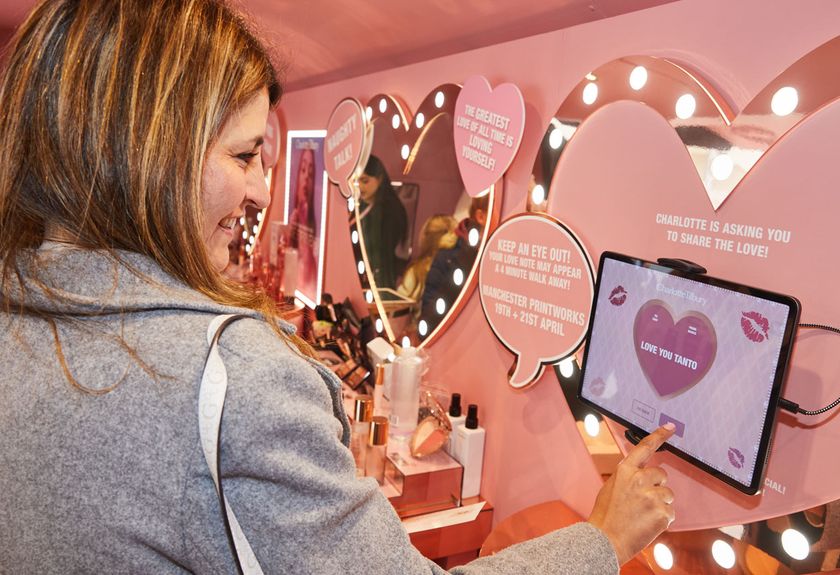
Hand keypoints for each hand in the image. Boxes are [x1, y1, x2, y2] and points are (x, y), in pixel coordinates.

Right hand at [588, 424, 675, 564]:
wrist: (605, 540)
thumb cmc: (606, 516)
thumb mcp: (611, 488)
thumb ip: (628, 478)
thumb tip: (644, 476)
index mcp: (625, 470)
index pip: (645, 447)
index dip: (659, 435)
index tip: (670, 427)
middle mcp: (640, 479)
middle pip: (662, 475)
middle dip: (657, 486)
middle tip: (642, 501)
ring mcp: (652, 495)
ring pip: (668, 495)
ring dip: (660, 504)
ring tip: (642, 515)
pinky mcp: (662, 512)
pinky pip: (670, 512)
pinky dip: (662, 519)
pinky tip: (647, 524)